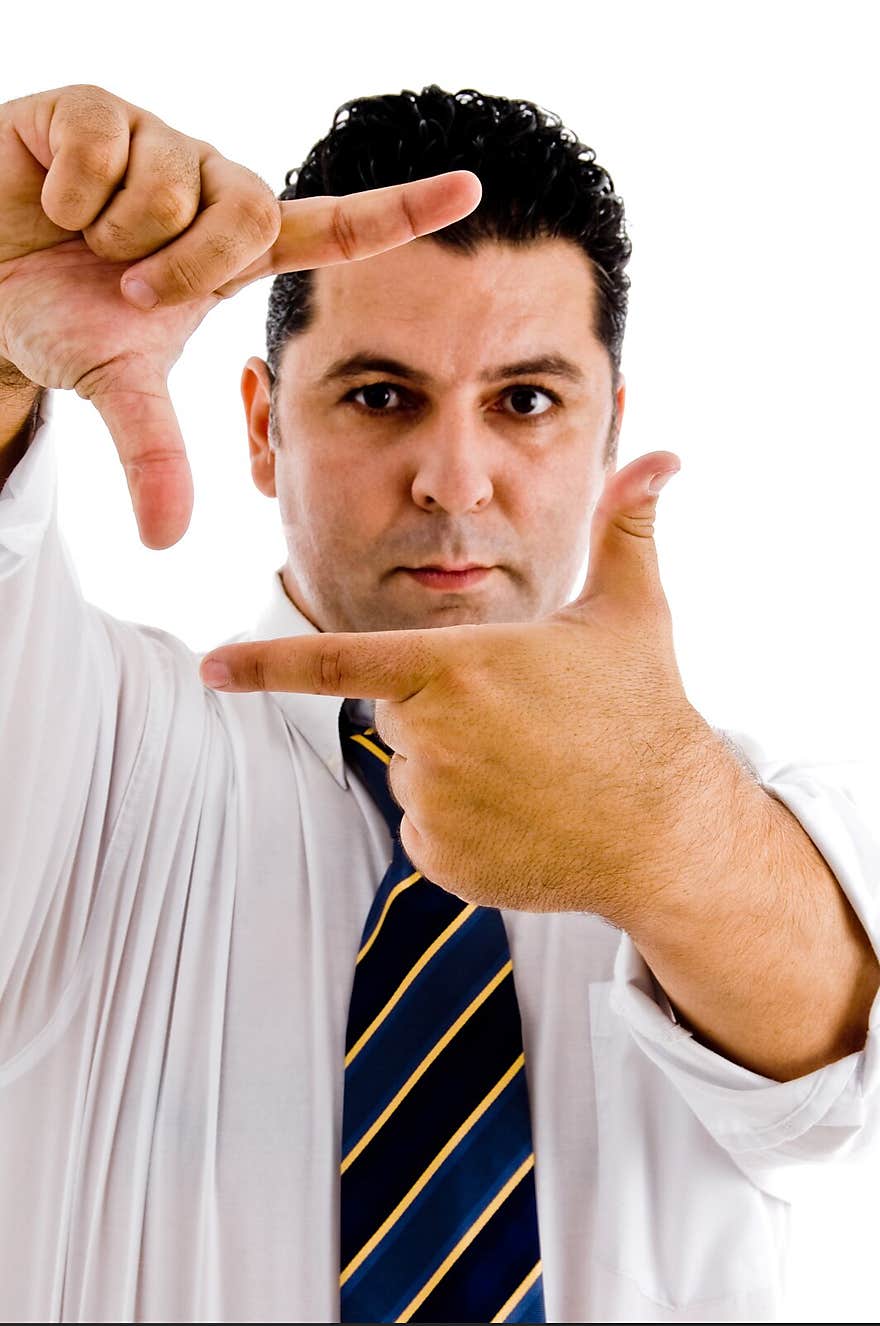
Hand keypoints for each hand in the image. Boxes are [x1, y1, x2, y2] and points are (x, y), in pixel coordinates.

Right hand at [0, 84, 479, 547]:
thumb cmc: (59, 320)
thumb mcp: (114, 387)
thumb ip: (153, 453)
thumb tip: (165, 541)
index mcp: (232, 251)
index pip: (332, 229)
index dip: (399, 212)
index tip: (470, 191)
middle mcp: (209, 190)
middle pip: (248, 214)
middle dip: (182, 269)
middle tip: (127, 291)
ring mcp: (156, 142)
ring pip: (173, 183)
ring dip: (117, 232)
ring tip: (85, 242)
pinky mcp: (95, 108)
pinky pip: (106, 143)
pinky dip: (69, 188)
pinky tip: (54, 201)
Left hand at [199, 452, 726, 915]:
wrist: (671, 833)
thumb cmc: (646, 712)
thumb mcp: (633, 613)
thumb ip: (627, 530)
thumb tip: (664, 455)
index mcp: (457, 664)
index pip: (337, 662)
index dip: (265, 665)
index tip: (209, 668)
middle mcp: (433, 736)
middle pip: (399, 711)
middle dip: (445, 709)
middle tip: (525, 722)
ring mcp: (434, 805)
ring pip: (413, 771)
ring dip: (456, 768)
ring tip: (533, 771)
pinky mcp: (440, 861)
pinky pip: (425, 830)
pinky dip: (461, 824)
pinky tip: (524, 816)